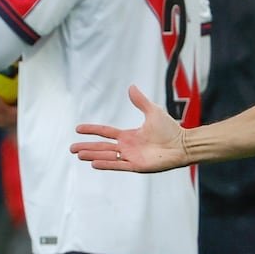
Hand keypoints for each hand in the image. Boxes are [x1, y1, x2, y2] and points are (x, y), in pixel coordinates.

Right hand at [72, 86, 188, 172]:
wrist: (182, 144)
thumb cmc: (170, 129)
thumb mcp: (152, 112)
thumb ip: (140, 101)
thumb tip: (131, 87)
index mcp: (128, 135)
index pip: (105, 132)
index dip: (92, 130)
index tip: (78, 129)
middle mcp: (127, 147)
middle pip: (102, 147)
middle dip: (87, 147)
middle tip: (71, 148)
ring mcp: (131, 157)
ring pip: (107, 156)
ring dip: (93, 155)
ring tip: (79, 154)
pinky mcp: (137, 166)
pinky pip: (118, 165)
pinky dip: (106, 164)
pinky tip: (94, 163)